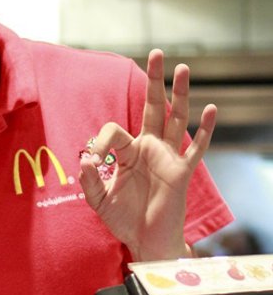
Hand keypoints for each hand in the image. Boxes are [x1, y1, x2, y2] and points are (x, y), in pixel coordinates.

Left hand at [79, 49, 216, 261]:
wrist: (145, 241)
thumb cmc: (123, 218)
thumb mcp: (97, 199)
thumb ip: (88, 179)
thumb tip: (84, 158)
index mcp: (127, 152)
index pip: (114, 130)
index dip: (101, 140)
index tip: (94, 159)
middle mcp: (149, 149)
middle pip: (153, 107)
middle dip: (154, 81)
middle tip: (156, 53)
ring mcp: (167, 158)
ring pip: (176, 120)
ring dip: (180, 94)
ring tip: (184, 68)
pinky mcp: (181, 172)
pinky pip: (196, 148)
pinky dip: (204, 129)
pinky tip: (210, 109)